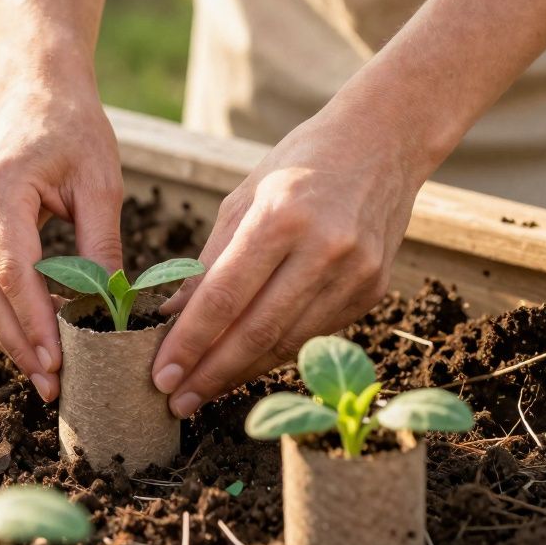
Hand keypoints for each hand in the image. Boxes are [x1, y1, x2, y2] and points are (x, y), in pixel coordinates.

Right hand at [0, 65, 122, 402]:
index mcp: (0, 188)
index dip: (33, 322)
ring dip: (8, 335)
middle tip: (50, 385)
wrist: (37, 91)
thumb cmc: (73, 129)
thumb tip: (112, 310)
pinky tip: (34, 339)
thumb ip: (101, 247)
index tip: (58, 362)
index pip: (12, 270)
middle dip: (17, 343)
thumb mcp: (101, 184)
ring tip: (44, 373)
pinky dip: (4, 312)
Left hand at [151, 107, 428, 417]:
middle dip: (211, 372)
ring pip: (288, 342)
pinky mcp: (373, 290)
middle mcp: (323, 249)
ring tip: (203, 391)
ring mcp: (355, 273)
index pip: (226, 296)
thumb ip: (209, 260)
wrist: (384, 142)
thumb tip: (172, 316)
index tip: (160, 374)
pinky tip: (246, 365)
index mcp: (281, 217)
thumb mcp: (245, 196)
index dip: (191, 342)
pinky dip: (276, 353)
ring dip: (242, 373)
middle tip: (175, 402)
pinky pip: (315, 334)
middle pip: (258, 330)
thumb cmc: (302, 163)